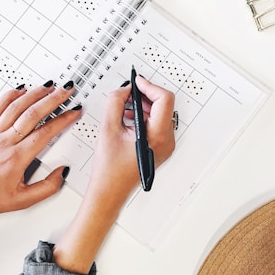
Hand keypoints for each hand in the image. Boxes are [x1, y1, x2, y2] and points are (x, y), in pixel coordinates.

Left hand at [0, 81, 81, 218]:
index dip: (63, 120)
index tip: (73, 112)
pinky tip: (21, 90)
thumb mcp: (23, 201)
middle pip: (32, 114)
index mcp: (16, 158)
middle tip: (66, 91)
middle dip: (53, 99)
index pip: (45, 132)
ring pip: (16, 107)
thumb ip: (47, 187)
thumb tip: (62, 172)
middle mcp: (4, 142)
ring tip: (49, 86)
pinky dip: (10, 95)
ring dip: (35, 94)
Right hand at [52, 77, 175, 272]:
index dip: (149, 86)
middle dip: (145, 95)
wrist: (109, 191)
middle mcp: (166, 141)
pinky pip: (156, 124)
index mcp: (158, 137)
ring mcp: (165, 145)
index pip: (164, 99)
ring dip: (143, 105)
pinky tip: (128, 118)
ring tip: (125, 107)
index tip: (136, 82)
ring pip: (160, 114)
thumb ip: (115, 102)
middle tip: (128, 92)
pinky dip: (143, 116)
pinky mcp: (160, 147)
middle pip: (164, 105)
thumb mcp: (108, 129)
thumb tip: (124, 89)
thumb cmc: (109, 170)